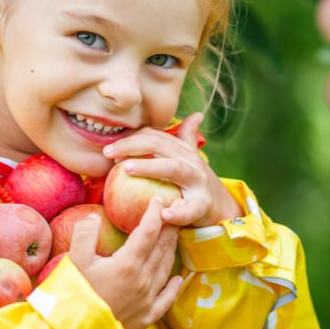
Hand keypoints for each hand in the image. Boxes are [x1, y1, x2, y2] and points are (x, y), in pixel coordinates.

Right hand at [69, 197, 182, 328]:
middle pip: (162, 248)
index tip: (159, 199)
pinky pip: (166, 299)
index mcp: (128, 264)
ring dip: (171, 250)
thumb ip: (85, 235)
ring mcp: (147, 300)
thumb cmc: (73, 297)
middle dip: (168, 228)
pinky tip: (177, 278)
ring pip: (165, 269)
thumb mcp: (74, 262)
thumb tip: (95, 217)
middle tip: (174, 212)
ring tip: (174, 236)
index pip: (148, 231)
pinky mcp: (146, 318)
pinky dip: (173, 286)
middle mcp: (143, 280)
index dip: (155, 213)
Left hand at [102, 112, 241, 227]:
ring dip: (150, 167)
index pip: (154, 136)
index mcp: (182, 151)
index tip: (109, 147)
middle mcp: (190, 161)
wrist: (222, 206)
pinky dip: (178, 212)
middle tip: (108, 153)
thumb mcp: (190, 158)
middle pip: (160, 146)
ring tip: (126, 169)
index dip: (131, 138)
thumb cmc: (196, 182)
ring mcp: (198, 182)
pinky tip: (163, 214)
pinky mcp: (203, 205)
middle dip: (132, 146)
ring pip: (174, 169)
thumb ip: (186, 137)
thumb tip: (196, 114)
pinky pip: (190, 209)